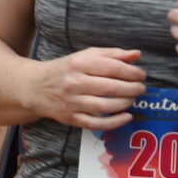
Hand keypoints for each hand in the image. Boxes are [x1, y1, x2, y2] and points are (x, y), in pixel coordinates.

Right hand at [33, 47, 147, 129]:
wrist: (35, 87)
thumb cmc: (66, 69)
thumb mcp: (86, 56)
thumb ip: (112, 54)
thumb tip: (136, 54)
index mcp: (79, 64)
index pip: (112, 68)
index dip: (131, 72)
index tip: (141, 75)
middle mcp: (74, 83)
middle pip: (110, 87)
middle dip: (132, 88)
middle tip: (141, 88)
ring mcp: (72, 102)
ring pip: (104, 106)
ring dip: (125, 103)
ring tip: (133, 99)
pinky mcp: (71, 118)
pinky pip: (95, 123)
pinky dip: (114, 122)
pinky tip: (127, 117)